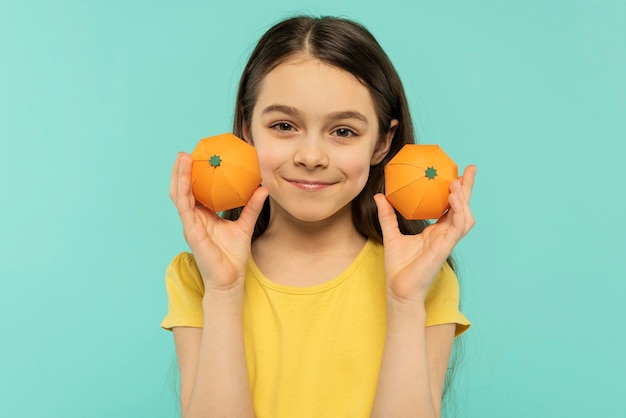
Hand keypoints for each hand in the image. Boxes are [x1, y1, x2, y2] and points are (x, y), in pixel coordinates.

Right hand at [170, 152, 268, 292]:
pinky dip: (183, 189)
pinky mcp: (191, 230)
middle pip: (183, 190)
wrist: (230, 280)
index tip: (200, 157)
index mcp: (204, 216)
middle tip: (186, 151)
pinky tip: (185, 176)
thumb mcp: (245, 225)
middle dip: (182, 170)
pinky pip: (185, 206)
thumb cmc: (233, 256)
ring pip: (180, 194)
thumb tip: (263, 187)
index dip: (195, 175)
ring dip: (179, 175)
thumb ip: (251, 206)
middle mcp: (194, 218)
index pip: (196, 191)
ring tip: (182, 156)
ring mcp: (190, 224)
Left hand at [374, 165, 475, 306]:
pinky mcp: (446, 248)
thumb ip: (388, 215)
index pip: (450, 207)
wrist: (399, 289)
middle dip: (468, 188)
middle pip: (462, 208)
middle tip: (470, 168)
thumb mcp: (391, 234)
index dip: (455, 190)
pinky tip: (453, 198)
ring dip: (464, 198)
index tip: (456, 171)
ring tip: (456, 182)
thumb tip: (380, 195)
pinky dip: (458, 211)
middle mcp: (445, 235)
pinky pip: (458, 227)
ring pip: (465, 216)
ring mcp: (447, 241)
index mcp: (436, 232)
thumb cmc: (398, 267)